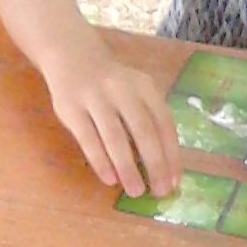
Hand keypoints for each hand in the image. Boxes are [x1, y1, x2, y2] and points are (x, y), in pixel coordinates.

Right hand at [46, 58, 180, 197]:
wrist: (72, 56)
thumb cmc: (112, 84)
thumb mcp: (135, 92)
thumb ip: (148, 121)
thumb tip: (161, 168)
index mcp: (145, 87)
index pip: (164, 123)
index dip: (171, 154)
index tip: (175, 181)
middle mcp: (122, 89)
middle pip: (143, 131)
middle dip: (154, 164)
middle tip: (159, 191)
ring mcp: (95, 98)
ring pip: (115, 137)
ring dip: (127, 167)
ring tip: (135, 191)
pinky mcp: (71, 108)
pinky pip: (88, 139)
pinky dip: (100, 160)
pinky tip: (110, 179)